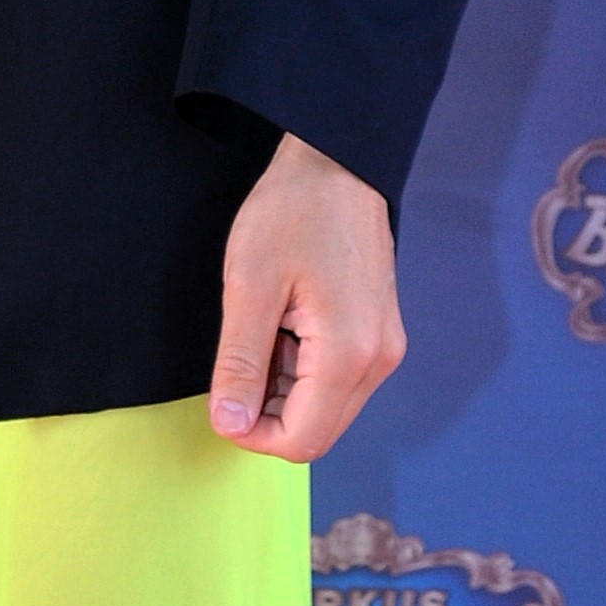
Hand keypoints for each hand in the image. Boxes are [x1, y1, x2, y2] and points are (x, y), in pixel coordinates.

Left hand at [209, 134, 404, 462]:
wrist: (337, 164)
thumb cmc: (291, 214)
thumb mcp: (249, 288)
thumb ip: (239, 364)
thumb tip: (229, 424)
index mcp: (348, 355)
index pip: (301, 440)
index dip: (251, 435)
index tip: (221, 400)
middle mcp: (378, 362)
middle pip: (318, 432)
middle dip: (268, 417)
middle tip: (236, 366)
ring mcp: (383, 348)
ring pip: (327, 409)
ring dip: (283, 394)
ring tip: (260, 336)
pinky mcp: (379, 335)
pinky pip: (338, 382)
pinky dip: (302, 374)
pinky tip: (281, 330)